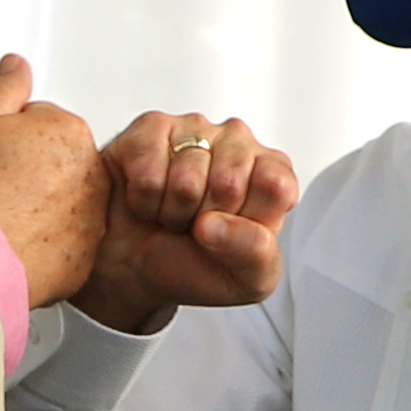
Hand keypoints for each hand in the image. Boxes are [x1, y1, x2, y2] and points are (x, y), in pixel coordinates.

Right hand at [0, 55, 107, 306]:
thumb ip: (3, 88)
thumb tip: (16, 65)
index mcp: (68, 131)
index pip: (41, 123)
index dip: (7, 139)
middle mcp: (92, 174)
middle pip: (57, 164)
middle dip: (29, 172)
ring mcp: (91, 220)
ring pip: (63, 205)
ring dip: (39, 209)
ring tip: (1, 221)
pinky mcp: (82, 260)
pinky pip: (63, 246)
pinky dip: (42, 246)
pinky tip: (12, 246)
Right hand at [72, 110, 295, 334]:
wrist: (135, 269)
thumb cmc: (195, 264)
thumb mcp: (245, 281)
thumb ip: (256, 254)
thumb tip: (217, 224)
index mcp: (270, 172)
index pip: (275, 186)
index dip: (247, 221)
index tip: (231, 234)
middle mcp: (237, 142)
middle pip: (228, 181)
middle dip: (205, 218)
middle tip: (196, 225)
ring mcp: (193, 130)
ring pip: (186, 178)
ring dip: (172, 212)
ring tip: (171, 214)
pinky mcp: (149, 129)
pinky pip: (147, 172)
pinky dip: (143, 200)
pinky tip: (147, 199)